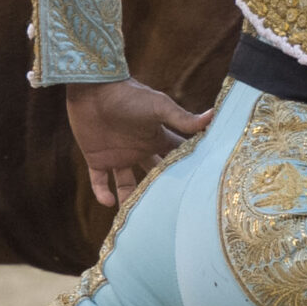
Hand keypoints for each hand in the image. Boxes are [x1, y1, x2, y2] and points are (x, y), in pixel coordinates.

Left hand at [65, 80, 212, 207]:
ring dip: (131, 198)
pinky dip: (102, 193)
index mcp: (156, 138)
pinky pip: (99, 182)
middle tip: (170, 209)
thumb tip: (213, 116)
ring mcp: (117, 155)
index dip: (186, 167)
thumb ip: (182, 118)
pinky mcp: (96, 158)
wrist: (93, 89)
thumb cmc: (128, 95)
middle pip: (153, 175)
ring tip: (138, 216)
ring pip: (127, 184)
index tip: (199, 185)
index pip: (175, 156)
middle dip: (160, 189)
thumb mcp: (159, 107)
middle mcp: (139, 149)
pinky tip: (109, 202)